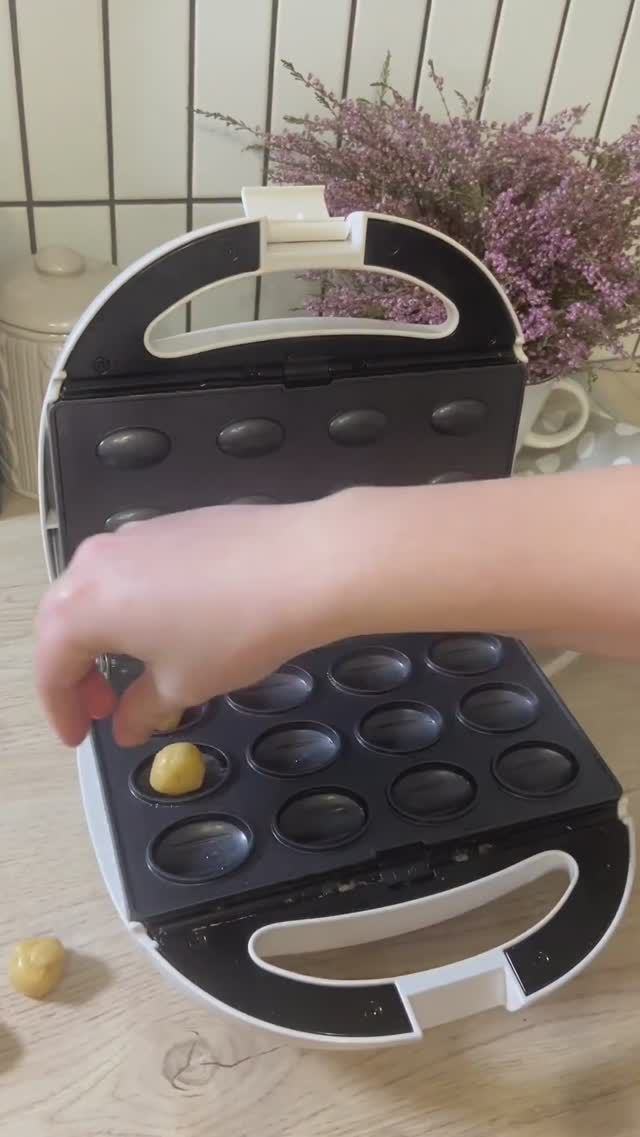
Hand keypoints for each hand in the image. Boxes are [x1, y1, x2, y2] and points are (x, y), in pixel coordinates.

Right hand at [35, 499, 352, 747]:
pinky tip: (169, 628)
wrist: (303, 564)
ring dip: (102, 635)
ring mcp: (133, 536)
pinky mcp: (169, 524)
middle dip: (74, 670)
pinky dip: (131, 606)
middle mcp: (95, 562)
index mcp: (83, 605)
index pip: (52, 666)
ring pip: (96, 591)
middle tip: (102, 707)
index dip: (62, 709)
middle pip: (63, 621)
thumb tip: (127, 726)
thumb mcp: (183, 685)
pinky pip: (130, 571)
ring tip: (136, 670)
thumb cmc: (232, 633)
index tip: (81, 737)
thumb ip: (142, 709)